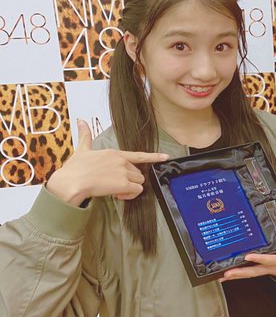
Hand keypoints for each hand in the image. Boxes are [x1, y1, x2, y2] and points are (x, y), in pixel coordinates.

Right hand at [45, 119, 168, 205]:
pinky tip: (117, 195)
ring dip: (130, 189)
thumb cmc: (74, 169)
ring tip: (116, 191)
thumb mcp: (81, 150)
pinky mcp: (123, 184)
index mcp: (114, 153)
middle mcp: (121, 161)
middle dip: (130, 180)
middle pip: (138, 173)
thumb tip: (81, 120)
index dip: (153, 156)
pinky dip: (129, 196)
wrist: (70, 182)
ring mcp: (123, 172)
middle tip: (115, 185)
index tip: (165, 157)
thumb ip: (85, 136)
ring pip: (139, 182)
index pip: (139, 155)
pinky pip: (136, 191)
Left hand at [220, 229, 275, 281]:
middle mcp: (274, 268)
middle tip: (227, 273)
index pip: (270, 260)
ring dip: (237, 275)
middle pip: (255, 272)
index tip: (248, 256)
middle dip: (241, 272)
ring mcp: (268, 271)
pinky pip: (250, 274)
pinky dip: (239, 275)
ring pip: (250, 274)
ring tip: (223, 276)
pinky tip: (228, 276)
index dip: (259, 259)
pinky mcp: (264, 271)